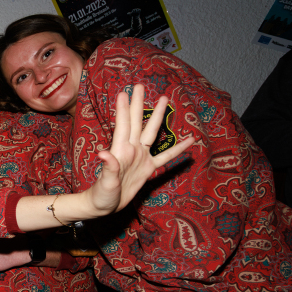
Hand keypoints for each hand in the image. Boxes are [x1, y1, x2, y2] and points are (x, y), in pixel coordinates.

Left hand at [88, 85, 194, 215]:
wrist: (104, 206)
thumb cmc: (101, 195)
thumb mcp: (105, 183)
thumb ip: (108, 168)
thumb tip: (104, 154)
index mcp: (121, 150)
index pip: (123, 126)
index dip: (124, 109)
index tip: (124, 92)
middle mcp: (132, 150)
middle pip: (137, 122)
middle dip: (139, 104)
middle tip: (140, 85)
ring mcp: (141, 157)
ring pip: (152, 133)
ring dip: (158, 117)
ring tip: (165, 99)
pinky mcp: (148, 169)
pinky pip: (166, 157)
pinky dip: (178, 149)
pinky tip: (190, 140)